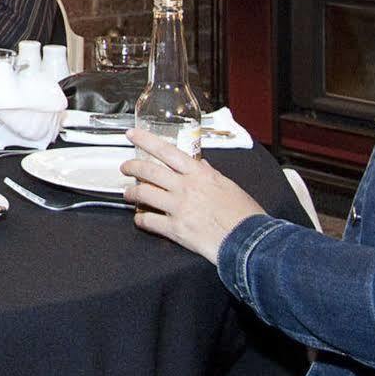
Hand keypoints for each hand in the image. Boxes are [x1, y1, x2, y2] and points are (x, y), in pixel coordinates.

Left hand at [122, 129, 266, 263]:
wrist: (249, 240)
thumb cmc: (245, 215)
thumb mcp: (229, 186)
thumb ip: (211, 174)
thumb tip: (201, 166)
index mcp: (200, 175)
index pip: (167, 151)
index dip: (146, 141)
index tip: (133, 135)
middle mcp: (186, 188)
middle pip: (149, 171)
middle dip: (132, 167)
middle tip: (125, 167)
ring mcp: (179, 208)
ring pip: (144, 193)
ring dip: (131, 192)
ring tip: (128, 193)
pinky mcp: (176, 229)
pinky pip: (149, 221)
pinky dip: (140, 219)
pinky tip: (140, 219)